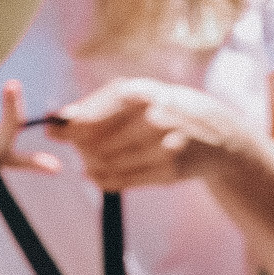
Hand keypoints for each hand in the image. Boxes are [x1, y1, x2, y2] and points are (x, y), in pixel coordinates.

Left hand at [54, 75, 251, 193]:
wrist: (220, 138)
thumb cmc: (173, 110)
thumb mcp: (147, 94)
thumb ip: (108, 102)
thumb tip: (64, 116)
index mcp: (147, 93)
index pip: (100, 107)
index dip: (74, 119)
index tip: (53, 127)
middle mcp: (155, 118)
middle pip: (102, 138)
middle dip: (81, 146)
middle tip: (75, 149)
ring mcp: (164, 147)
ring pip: (111, 162)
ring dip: (93, 166)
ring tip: (87, 166)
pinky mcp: (169, 172)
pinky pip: (127, 181)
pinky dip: (107, 181)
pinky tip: (98, 178)